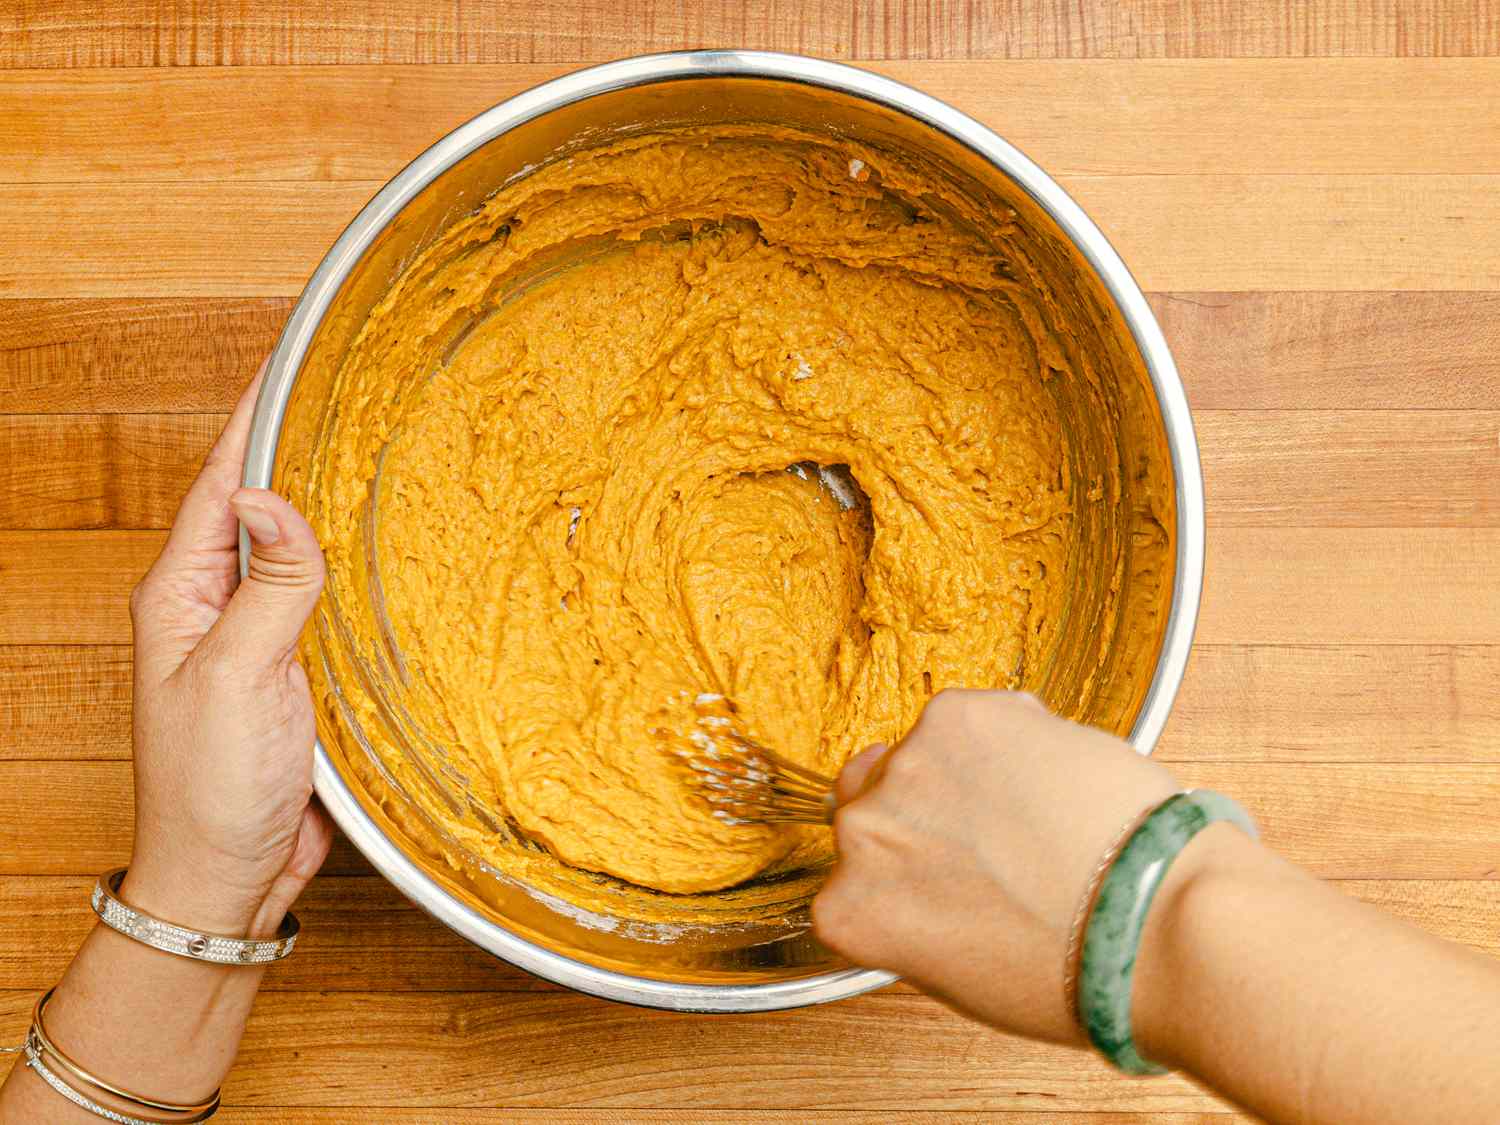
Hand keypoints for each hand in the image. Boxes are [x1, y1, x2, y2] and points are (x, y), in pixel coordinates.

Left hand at [124, 361, 331, 938]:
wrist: (226, 877)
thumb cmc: (212, 787)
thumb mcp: (239, 676)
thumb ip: (266, 585)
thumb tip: (265, 492)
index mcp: (180, 595)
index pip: (216, 484)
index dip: (251, 422)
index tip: (288, 364)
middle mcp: (213, 606)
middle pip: (256, 507)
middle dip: (294, 449)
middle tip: (348, 394)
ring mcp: (254, 638)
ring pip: (293, 551)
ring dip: (327, 505)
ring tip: (372, 452)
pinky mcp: (293, 670)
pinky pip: (321, 599)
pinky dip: (348, 566)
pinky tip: (381, 549)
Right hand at [812, 689, 1180, 1043]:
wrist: (1152, 920)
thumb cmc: (1077, 973)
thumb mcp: (959, 975)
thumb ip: (911, 919)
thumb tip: (927, 882)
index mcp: (851, 912)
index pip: (850, 876)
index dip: (904, 873)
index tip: (938, 879)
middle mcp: (864, 832)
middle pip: (873, 802)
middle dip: (924, 816)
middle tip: (990, 844)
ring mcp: (910, 766)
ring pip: (926, 754)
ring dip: (966, 772)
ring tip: (1035, 814)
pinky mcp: (961, 716)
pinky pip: (975, 717)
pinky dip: (1011, 737)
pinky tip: (1053, 781)